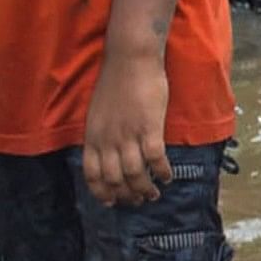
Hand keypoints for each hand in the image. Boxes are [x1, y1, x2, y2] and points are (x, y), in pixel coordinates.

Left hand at [81, 59, 167, 209]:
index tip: (112, 201)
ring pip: (134, 174)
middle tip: (138, 200)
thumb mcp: (98, 113)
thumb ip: (102, 134)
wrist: (130, 59)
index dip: (102, 192)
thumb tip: (109, 153)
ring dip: (144, 189)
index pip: (92, 174)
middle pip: (114, 179)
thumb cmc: (115, 82)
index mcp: (93, 137)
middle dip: (126, 195)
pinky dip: (162, 172)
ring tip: (153, 194)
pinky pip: (155, 159)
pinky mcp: (149, 128)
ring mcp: (128, 135)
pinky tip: (167, 177)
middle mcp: (108, 140)